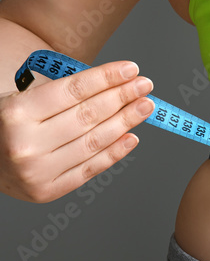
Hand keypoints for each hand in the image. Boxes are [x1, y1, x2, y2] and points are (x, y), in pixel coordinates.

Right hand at [0, 59, 154, 202]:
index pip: (73, 91)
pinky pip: (90, 169)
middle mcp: (26, 143)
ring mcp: (38, 170)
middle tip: (145, 86)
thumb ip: (57, 95)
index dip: (106, 78)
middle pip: (88, 115)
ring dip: (126, 122)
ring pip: (94, 141)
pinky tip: (132, 137)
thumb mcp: (18, 100)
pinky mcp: (48, 190)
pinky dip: (115, 152)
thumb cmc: (4, 126)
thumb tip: (110, 86)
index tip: (131, 70)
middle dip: (122, 97)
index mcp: (16, 113)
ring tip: (145, 107)